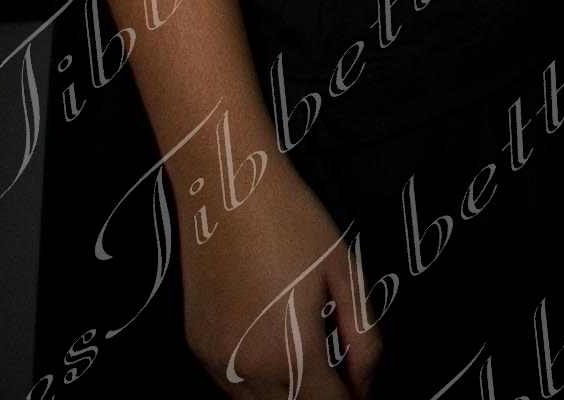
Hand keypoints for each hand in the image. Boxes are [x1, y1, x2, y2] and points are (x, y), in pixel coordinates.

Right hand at [181, 152, 378, 397]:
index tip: (364, 388)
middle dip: (324, 399)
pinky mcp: (197, 347)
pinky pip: (232, 387)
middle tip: (344, 378)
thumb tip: (366, 382)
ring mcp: (215, 361)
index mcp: (290, 352)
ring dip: (290, 397)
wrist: (226, 185)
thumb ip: (364, 338)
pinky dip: (260, 386)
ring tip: (316, 367)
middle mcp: (245, 368)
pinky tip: (278, 355)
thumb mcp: (346, 274)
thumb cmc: (291, 220)